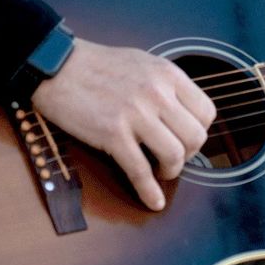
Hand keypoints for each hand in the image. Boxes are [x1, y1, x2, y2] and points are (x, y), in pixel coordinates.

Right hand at [31, 39, 215, 209]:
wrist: (57, 66)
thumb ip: (166, 85)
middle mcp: (157, 93)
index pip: (206, 112)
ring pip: (174, 155)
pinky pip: (140, 171)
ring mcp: (135, 114)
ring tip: (161, 171)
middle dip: (189, 154)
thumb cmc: (97, 65)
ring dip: (171, 171)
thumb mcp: (143, 63)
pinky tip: (153, 202)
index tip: (187, 137)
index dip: (199, 131)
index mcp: (168, 75)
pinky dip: (149, 192)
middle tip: (173, 157)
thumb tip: (183, 111)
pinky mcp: (112, 134)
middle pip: (195, 137)